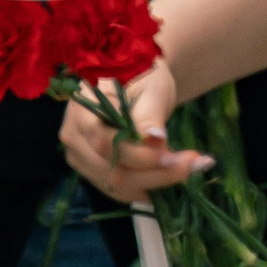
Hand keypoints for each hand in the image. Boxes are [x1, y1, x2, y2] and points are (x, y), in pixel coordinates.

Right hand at [60, 62, 211, 199]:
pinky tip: (169, 176)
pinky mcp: (90, 169)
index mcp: (82, 107)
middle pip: (111, 169)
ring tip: (188, 167)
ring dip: (154, 182)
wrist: (136, 82)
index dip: (139, 155)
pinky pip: (116, 188)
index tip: (172, 155)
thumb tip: (155, 140)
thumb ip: (150, 115)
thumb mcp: (151, 89)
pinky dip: (145, 186)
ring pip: (116, 184)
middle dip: (154, 173)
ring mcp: (78, 155)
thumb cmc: (143, 78)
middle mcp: (73, 134)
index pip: (105, 142)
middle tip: (193, 164)